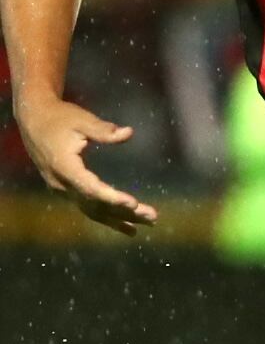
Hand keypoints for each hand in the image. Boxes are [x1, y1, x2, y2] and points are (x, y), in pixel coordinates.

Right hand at [17, 95, 155, 234]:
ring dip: (118, 219)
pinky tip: (126, 225)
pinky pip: (86, 207)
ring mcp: (61, 188)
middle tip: (153, 217)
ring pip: (91, 210)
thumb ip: (103, 129)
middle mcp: (60, 183)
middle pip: (94, 204)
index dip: (111, 198)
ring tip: (146, 224)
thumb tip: (128, 133)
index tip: (133, 204)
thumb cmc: (59, 117)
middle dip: (124, 213)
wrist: (33, 119)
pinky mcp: (64, 189)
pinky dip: (107, 217)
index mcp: (63, 166)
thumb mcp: (81, 120)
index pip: (89, 188)